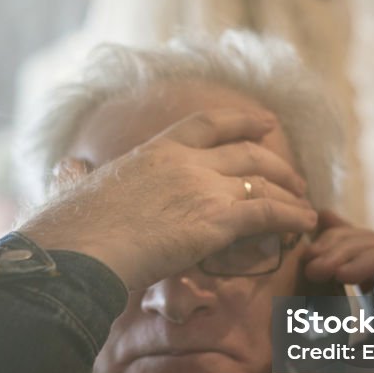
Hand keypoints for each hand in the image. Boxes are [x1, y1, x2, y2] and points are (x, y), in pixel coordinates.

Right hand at [17, 108, 317, 290]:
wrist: (78, 252)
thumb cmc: (68, 231)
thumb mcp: (75, 188)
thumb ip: (81, 176)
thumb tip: (67, 170)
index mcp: (153, 150)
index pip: (207, 123)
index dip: (241, 121)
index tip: (265, 122)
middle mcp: (184, 161)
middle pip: (246, 151)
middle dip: (277, 163)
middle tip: (294, 177)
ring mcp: (202, 187)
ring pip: (263, 181)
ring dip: (291, 193)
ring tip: (306, 208)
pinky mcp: (215, 221)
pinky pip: (268, 213)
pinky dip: (292, 217)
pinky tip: (305, 225)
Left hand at [303, 211, 373, 372]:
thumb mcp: (338, 367)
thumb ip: (313, 348)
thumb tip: (279, 334)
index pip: (354, 254)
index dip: (328, 238)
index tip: (300, 238)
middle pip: (362, 242)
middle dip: (329, 245)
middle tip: (305, 260)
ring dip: (342, 252)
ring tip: (316, 269)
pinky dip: (369, 261)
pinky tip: (343, 275)